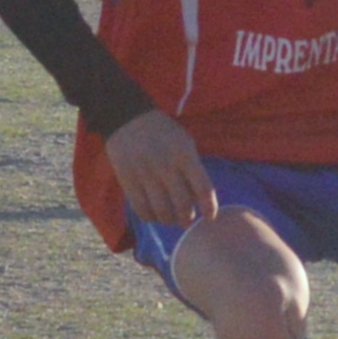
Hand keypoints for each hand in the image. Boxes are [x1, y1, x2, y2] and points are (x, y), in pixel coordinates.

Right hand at [106, 110, 215, 227]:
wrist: (127, 118)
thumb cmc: (163, 132)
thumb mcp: (185, 142)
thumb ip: (193, 167)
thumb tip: (200, 198)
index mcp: (185, 155)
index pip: (204, 189)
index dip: (210, 208)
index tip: (210, 217)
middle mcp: (166, 166)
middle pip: (183, 205)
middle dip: (188, 218)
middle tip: (188, 220)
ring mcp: (146, 174)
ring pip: (162, 210)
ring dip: (169, 220)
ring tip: (171, 219)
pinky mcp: (127, 179)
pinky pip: (140, 207)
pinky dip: (149, 217)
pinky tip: (153, 216)